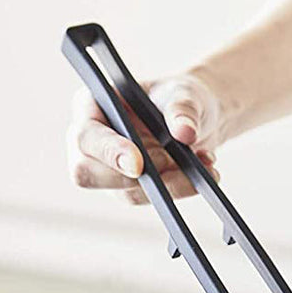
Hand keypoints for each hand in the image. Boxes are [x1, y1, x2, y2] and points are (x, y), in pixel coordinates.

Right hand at [67, 72, 221, 203]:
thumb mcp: (186, 93)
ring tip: (203, 162)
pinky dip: (181, 188)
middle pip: (88, 174)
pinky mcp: (131, 189)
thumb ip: (184, 108)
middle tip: (170, 164)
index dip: (107, 152)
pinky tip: (206, 171)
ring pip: (126, 192)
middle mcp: (93, 142)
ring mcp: (109, 170)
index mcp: (91, 106)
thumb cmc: (181, 98)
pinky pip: (151, 199)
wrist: (198, 120)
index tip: (137, 164)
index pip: (85, 136)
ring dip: (167, 183)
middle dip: (131, 177)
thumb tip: (184, 132)